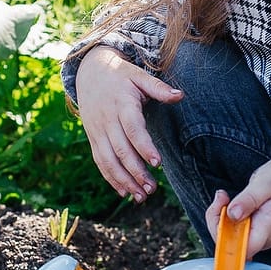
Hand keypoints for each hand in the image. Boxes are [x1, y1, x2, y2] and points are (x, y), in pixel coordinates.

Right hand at [74, 46, 182, 200]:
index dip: (144, 146)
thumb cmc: (121, 76)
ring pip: (108, 160)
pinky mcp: (93, 139)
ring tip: (141, 196)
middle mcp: (107, 120)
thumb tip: (181, 95)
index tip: (157, 163)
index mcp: (122, 104)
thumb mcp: (139, 76)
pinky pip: (100, 162)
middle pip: (121, 150)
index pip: (133, 129)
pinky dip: (111, 178)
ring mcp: (98, 131)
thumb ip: (159, 88)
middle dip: (136, 171)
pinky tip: (124, 192)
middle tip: (152, 189)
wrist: (89, 73)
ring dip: (124, 180)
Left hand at [204, 154, 270, 257]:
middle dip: (219, 221)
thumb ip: (248, 199)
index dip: (223, 234)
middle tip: (222, 197)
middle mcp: (267, 237)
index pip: (240, 249)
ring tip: (226, 197)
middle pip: (232, 244)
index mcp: (268, 227)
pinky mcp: (261, 230)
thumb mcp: (266, 183)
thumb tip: (232, 214)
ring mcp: (264, 235)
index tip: (221, 210)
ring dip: (223, 218)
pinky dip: (230, 218)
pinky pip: (239, 231)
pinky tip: (233, 203)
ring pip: (233, 238)